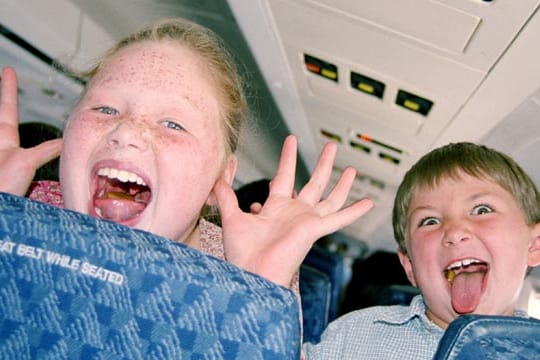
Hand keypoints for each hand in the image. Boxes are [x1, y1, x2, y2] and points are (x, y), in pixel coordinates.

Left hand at [0, 66, 61, 194]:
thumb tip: (66, 140)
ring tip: (11, 113)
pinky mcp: (11, 174)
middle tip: (6, 77)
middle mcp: (2, 147)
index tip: (8, 70)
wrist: (0, 210)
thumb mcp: (25, 163)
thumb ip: (46, 150)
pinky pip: (31, 158)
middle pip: (4, 119)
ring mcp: (5, 159)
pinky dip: (34, 150)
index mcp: (3, 138)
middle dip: (6, 100)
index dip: (9, 88)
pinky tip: (20, 151)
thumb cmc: (1, 185)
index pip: (7, 107)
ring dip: (10, 125)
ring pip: (9, 138)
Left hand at [215, 135, 373, 286]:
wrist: (252, 273)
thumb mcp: (232, 216)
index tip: (291, 140)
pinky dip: (355, 211)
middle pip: (313, 182)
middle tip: (331, 146)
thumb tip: (216, 179)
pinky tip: (369, 202)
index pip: (285, 175)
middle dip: (322, 164)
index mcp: (276, 207)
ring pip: (329, 196)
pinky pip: (339, 218)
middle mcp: (294, 212)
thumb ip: (226, 196)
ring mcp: (307, 220)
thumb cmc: (242, 253)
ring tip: (351, 168)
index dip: (288, 157)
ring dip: (340, 182)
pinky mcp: (315, 229)